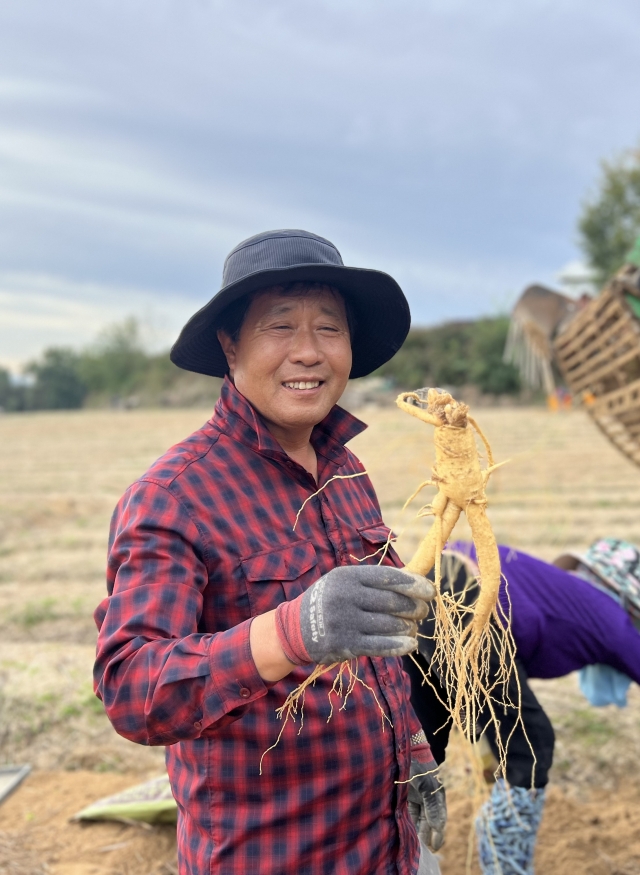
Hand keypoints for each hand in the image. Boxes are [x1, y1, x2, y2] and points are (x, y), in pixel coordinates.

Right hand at [275, 565, 434, 664]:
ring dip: (408, 627)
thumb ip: (374, 581)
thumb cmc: (330, 600)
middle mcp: (345, 596)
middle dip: (415, 607)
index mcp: (347, 576)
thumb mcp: (345, 582)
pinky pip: (380, 646)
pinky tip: (411, 644)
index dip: (413, 584)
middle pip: (392, 602)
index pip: (388, 577)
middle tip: (423, 611)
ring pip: (389, 625)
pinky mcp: (345, 645)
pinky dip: (399, 646)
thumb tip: (415, 579)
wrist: (295, 628)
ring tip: (413, 627)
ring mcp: (344, 622)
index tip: (430, 590)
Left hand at [408, 759, 446, 851]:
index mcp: (437, 794)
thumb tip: (438, 827)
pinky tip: (408, 832)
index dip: (438, 833)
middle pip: (429, 820)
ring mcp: (418, 796)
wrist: (404, 748)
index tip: (435, 847)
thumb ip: (432, 806)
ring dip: (419, 830)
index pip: (439, 818)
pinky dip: (410, 822)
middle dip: (428, 834)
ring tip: (416, 845)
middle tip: (425, 850)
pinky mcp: (407, 795)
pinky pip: (410, 812)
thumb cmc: (417, 766)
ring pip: (419, 818)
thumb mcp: (426, 785)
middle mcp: (428, 797)